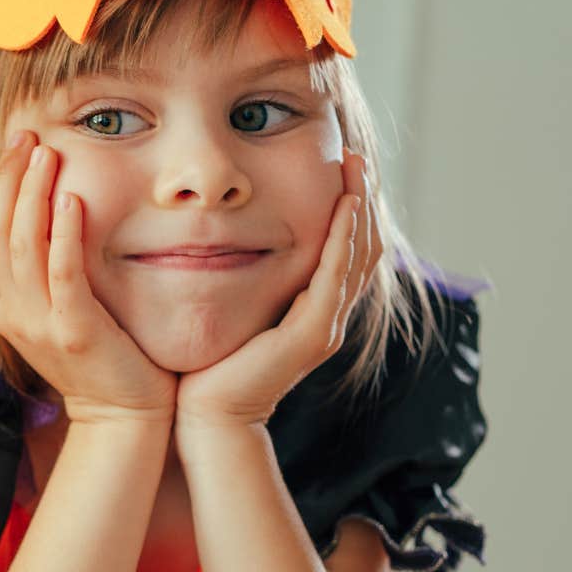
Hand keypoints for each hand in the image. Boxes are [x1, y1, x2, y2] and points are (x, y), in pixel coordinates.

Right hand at [0, 130, 175, 427]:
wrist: (124, 419)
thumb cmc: (102, 358)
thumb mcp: (59, 311)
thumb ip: (46, 270)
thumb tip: (45, 218)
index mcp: (4, 307)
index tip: (12, 147)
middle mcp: (11, 314)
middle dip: (6, 179)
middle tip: (26, 136)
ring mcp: (38, 325)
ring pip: (19, 247)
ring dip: (31, 194)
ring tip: (47, 154)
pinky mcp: (74, 333)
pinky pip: (60, 275)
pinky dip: (62, 234)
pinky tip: (72, 199)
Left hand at [174, 151, 382, 430]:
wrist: (207, 417)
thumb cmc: (210, 365)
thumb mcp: (232, 305)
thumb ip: (241, 275)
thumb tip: (223, 234)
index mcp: (314, 308)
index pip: (347, 247)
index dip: (350, 206)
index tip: (340, 163)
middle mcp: (328, 315)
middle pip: (364, 246)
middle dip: (362, 197)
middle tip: (355, 155)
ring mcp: (326, 326)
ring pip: (358, 256)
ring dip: (359, 208)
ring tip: (356, 167)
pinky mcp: (313, 335)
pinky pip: (335, 277)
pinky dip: (343, 239)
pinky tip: (343, 206)